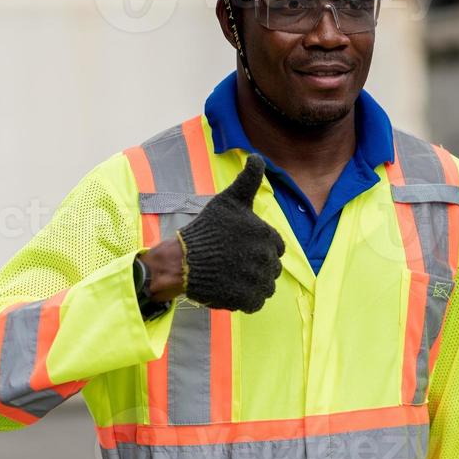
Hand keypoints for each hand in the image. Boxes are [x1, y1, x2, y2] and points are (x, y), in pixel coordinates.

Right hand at [174, 154, 284, 312]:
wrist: (182, 261)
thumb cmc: (206, 230)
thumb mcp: (228, 200)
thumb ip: (248, 180)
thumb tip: (257, 156)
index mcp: (267, 236)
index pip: (275, 246)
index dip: (259, 246)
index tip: (240, 246)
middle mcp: (267, 260)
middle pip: (270, 267)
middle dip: (255, 264)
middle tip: (232, 260)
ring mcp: (257, 282)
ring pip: (265, 285)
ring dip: (251, 282)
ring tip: (230, 274)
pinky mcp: (248, 300)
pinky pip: (256, 302)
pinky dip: (245, 298)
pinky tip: (229, 287)